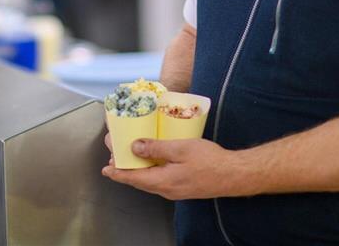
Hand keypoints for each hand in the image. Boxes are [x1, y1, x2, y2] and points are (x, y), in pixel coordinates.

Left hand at [101, 138, 242, 199]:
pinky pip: (160, 180)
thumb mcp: (181, 148)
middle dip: (125, 170)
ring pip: (149, 181)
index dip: (117, 172)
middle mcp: (166, 189)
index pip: (133, 178)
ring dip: (138, 170)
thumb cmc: (210, 161)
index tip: (105, 169)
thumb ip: (157, 148)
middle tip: (115, 157)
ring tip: (131, 157)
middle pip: (139, 181)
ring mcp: (175, 190)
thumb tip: (135, 147)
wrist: (233, 175)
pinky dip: (151, 170)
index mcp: (162, 181)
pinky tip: (154, 160)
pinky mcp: (182, 187)